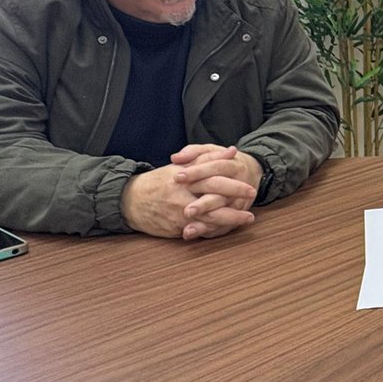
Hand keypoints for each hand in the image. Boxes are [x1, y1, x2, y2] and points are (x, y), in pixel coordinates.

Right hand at [122, 148, 257, 240]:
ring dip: (230, 220)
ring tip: (248, 218)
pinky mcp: (175, 227)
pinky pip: (198, 230)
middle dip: (234, 203)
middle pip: (212, 200)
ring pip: (208, 219)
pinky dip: (213, 231)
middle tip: (253, 204)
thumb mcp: (182, 166)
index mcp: (184, 178)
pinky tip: (228, 230)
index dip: (232, 183)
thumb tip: (232, 151)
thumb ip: (207, 158)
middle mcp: (182, 195)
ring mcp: (178, 213)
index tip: (250, 185)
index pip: (212, 178)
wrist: (130, 200)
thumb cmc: (160, 181)